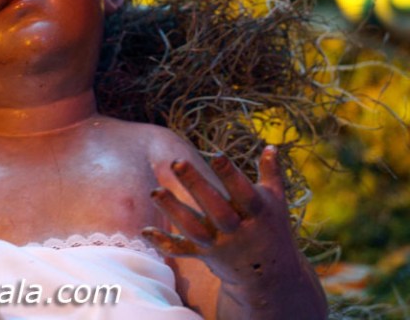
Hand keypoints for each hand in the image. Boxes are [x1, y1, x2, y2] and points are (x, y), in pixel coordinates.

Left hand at [143, 146, 298, 286]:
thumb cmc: (270, 226)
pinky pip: (182, 250)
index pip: (244, 194)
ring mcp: (219, 244)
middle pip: (216, 209)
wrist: (271, 275)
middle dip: (196, 186)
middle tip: (176, 162)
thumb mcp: (275, 200)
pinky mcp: (204, 254)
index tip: (217, 155)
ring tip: (155, 191)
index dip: (231, 176)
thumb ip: (270, 172)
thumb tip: (271, 146)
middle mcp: (237, 230)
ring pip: (194, 229)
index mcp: (257, 213)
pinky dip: (163, 243)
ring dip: (173, 211)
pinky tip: (145, 231)